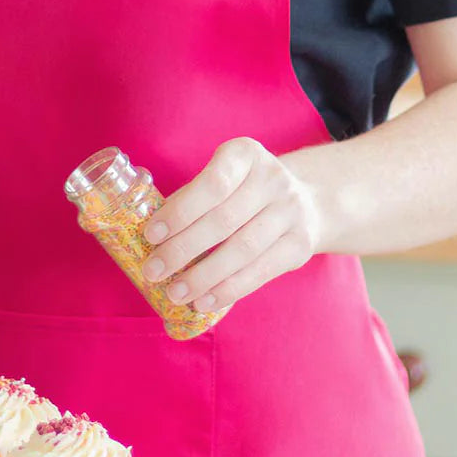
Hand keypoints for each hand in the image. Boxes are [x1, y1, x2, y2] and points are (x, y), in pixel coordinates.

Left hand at [140, 137, 321, 311]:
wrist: (305, 201)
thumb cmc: (242, 192)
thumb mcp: (220, 180)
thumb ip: (190, 200)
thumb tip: (153, 238)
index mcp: (245, 155)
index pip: (212, 185)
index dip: (180, 212)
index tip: (151, 235)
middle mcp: (273, 179)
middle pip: (223, 220)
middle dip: (183, 249)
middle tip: (153, 271)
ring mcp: (291, 212)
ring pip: (242, 250)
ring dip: (204, 276)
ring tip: (176, 292)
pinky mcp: (301, 244)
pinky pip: (261, 272)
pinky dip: (229, 290)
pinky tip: (204, 302)